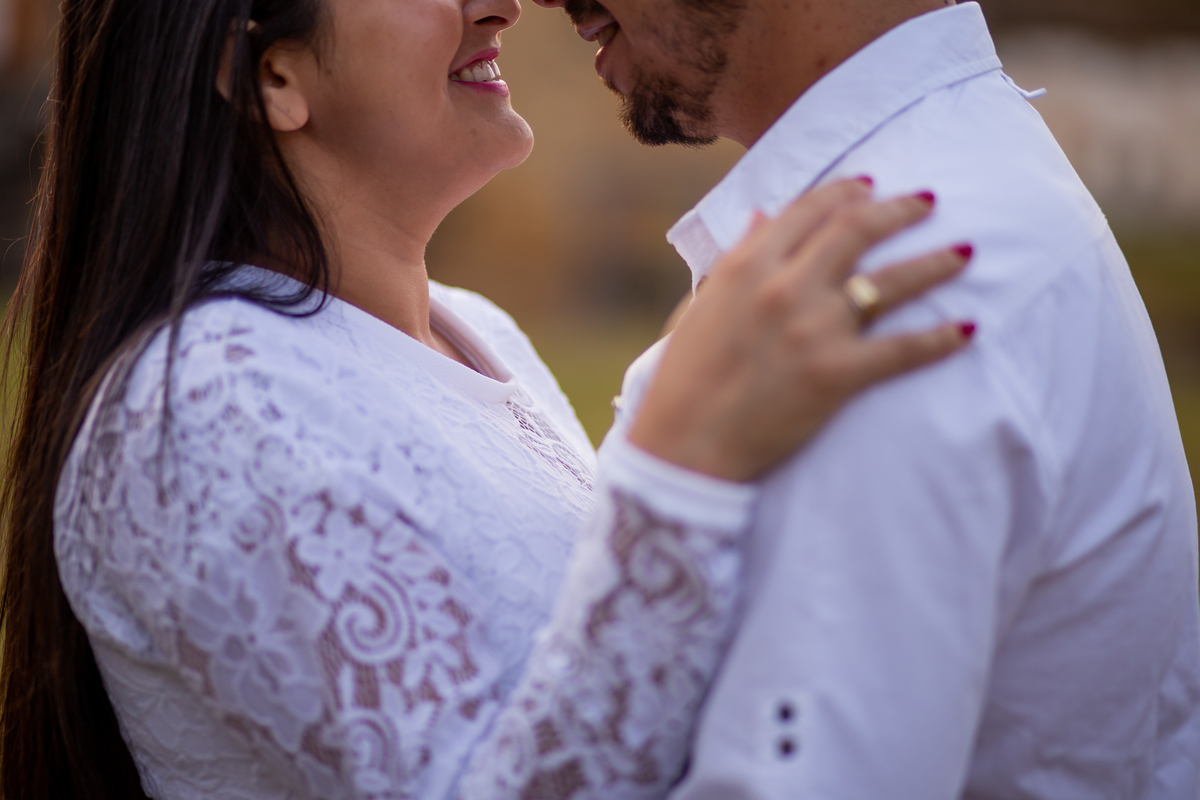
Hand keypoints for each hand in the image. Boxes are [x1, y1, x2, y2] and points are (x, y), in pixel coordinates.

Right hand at [628, 179, 974, 481]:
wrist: (684, 446)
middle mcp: (783, 286)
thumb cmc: (683, 380)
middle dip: (899, 210)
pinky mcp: (836, 375)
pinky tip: (969, 328)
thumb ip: (733, 260)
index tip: (870, 185)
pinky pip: (902, 349)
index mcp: (745, 266)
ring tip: (965, 252)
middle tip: (929, 201)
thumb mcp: (698, 307)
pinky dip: (941, 338)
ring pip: (890, 282)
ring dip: (934, 262)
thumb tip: (761, 217)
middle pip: (857, 230)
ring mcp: (813, 329)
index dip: (845, 192)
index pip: (808, 211)